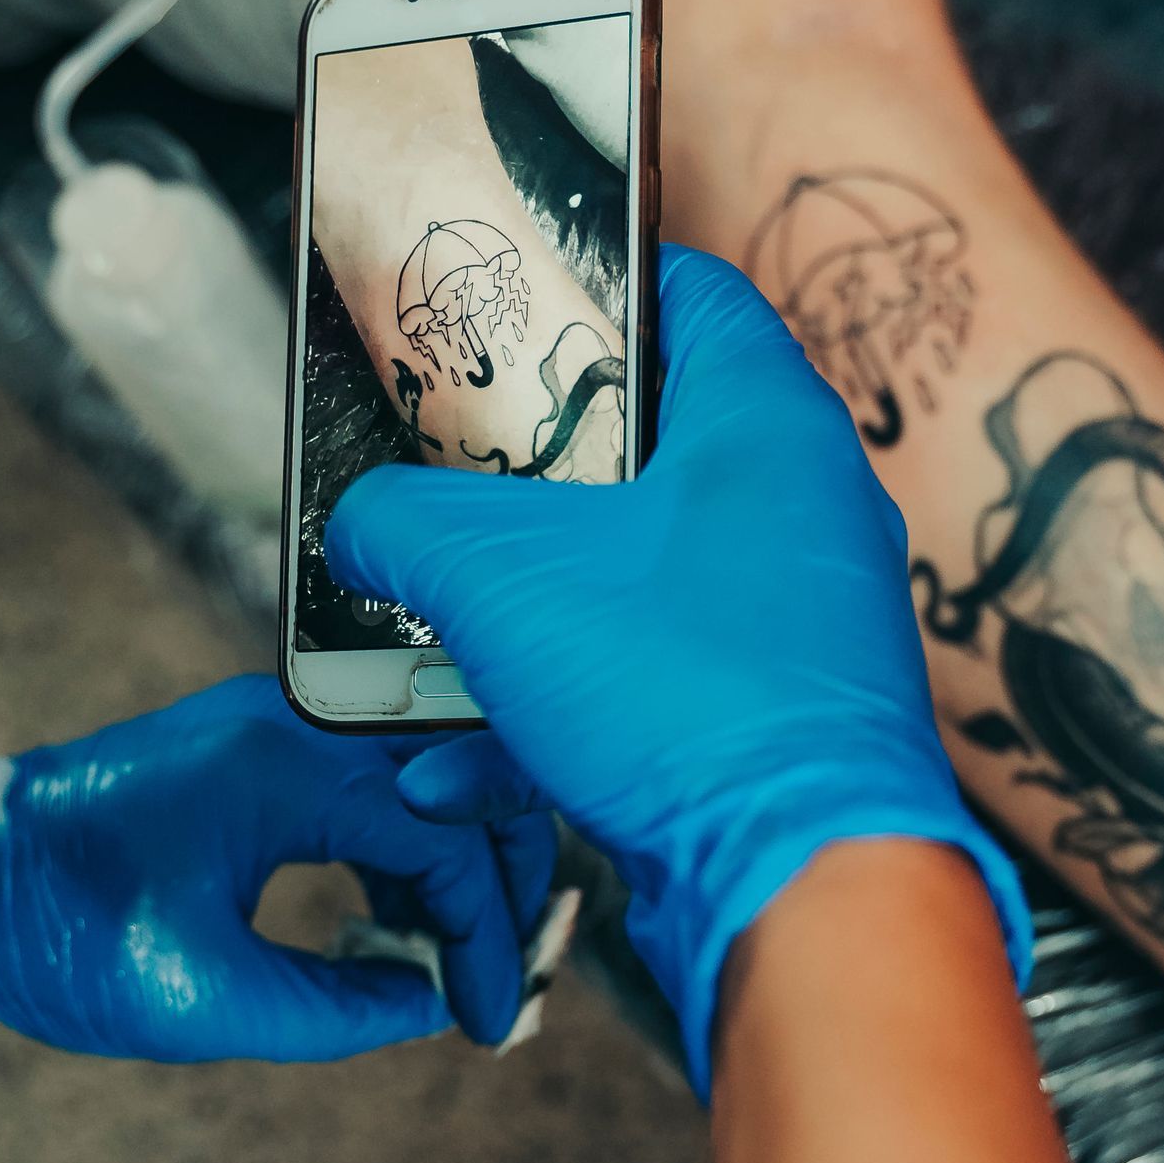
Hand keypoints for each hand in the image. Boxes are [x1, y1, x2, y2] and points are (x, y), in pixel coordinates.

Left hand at [0, 675, 553, 1060]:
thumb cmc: (58, 932)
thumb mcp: (207, 1001)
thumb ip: (341, 1012)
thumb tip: (431, 1007)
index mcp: (288, 767)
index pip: (447, 840)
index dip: (486, 937)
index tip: (485, 1016)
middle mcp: (296, 722)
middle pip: (465, 781)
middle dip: (505, 884)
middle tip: (509, 975)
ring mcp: (277, 725)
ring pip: (427, 781)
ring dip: (458, 870)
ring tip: (459, 967)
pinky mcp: (257, 747)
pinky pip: (371, 787)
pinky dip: (403, 856)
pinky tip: (396, 933)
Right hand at [327, 245, 1028, 1089]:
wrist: (802, 882)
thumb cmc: (693, 694)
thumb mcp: (499, 577)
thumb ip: (405, 524)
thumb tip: (360, 525)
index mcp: (767, 420)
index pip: (691, 292)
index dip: (596, 280)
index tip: (516, 302)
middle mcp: (803, 506)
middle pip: (650, 442)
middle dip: (532, 471)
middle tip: (449, 475)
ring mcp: (799, 617)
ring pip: (637, 575)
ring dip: (528, 611)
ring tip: (432, 634)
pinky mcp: (776, 714)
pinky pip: (651, 680)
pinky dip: (561, 710)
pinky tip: (463, 768)